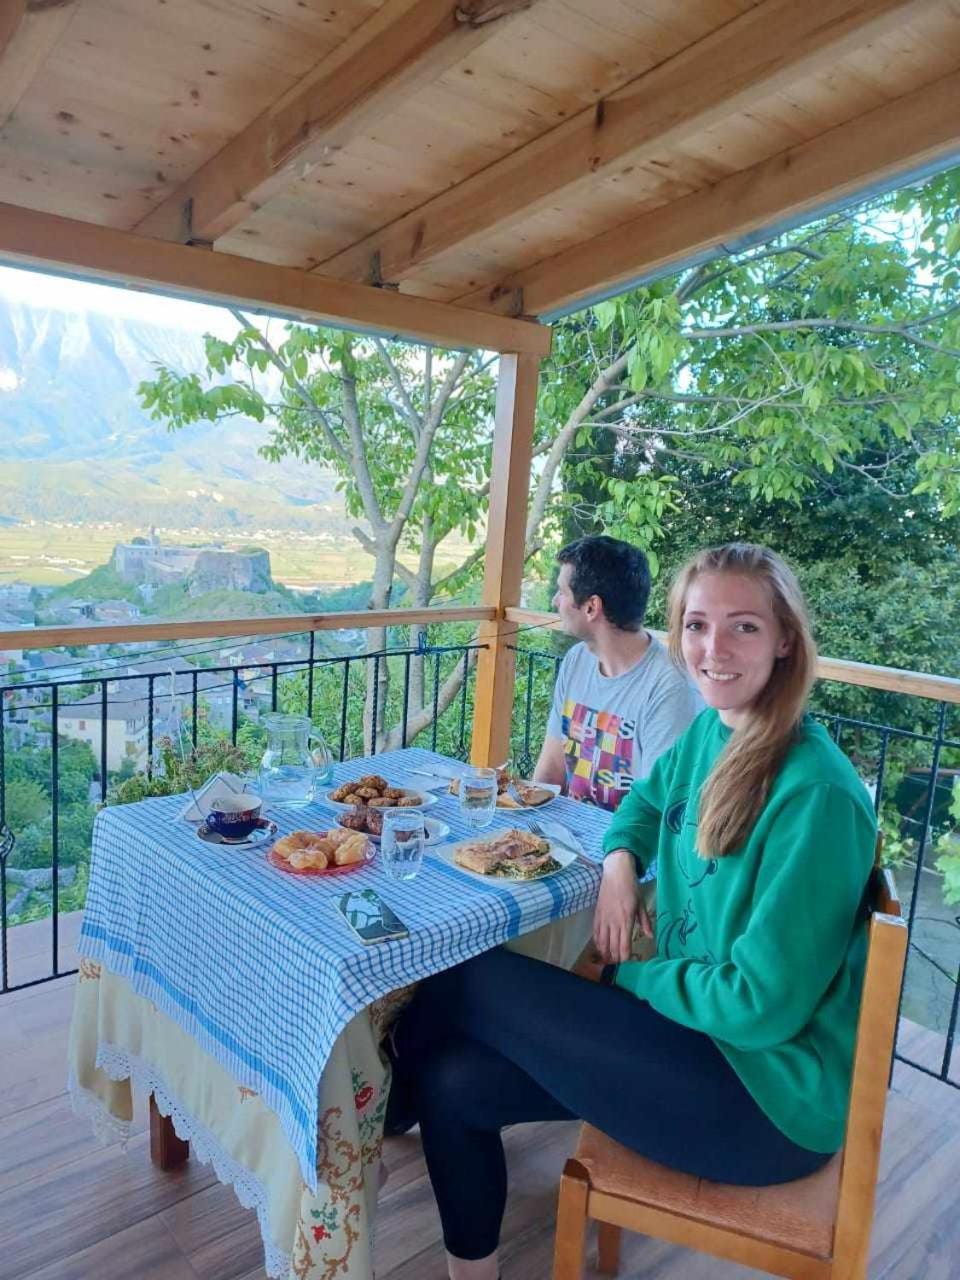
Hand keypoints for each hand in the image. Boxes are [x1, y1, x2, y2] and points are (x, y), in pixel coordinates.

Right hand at [593, 849, 643, 963]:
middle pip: (612, 945)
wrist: (616, 873)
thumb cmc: (632, 888)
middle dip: (614, 957)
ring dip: (604, 952)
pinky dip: (597, 941)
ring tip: (607, 960)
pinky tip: (599, 947)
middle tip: (616, 964)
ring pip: (602, 941)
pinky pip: (595, 931)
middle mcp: (614, 921)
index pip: (624, 944)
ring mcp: (604, 918)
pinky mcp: (597, 914)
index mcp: (626, 920)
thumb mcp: (641, 904)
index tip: (626, 962)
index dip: (624, 956)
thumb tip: (650, 936)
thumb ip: (645, 922)